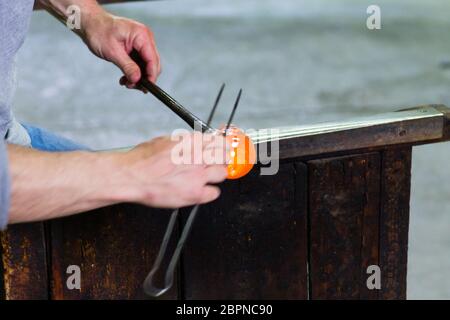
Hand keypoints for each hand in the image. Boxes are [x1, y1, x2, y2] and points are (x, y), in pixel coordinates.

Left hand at [82, 10, 160, 90]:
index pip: (152, 59)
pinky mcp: (137, 48)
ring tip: (126, 82)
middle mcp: (145, 38)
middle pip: (153, 64)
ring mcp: (141, 43)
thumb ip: (127, 66)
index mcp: (141, 35)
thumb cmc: (99, 31)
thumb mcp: (112, 51)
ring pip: (147, 66)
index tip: (146, 88)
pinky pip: (140, 63)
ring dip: (138, 76)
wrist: (90, 23)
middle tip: (131, 86)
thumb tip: (137, 79)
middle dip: (144, 77)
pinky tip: (125, 78)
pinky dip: (134, 72)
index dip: (151, 75)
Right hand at [114, 133, 228, 207]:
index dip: (222, 145)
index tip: (223, 147)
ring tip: (205, 177)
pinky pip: (214, 193)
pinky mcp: (195, 193)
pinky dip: (208, 192)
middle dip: (221, 159)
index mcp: (191, 142)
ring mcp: (198, 176)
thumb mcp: (165, 140)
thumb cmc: (142, 160)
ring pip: (223, 174)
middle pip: (225, 156)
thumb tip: (193, 142)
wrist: (131, 176)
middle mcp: (198, 157)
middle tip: (216, 162)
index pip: (219, 140)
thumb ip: (183, 142)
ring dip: (216, 175)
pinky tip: (200, 190)